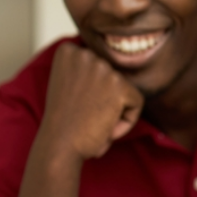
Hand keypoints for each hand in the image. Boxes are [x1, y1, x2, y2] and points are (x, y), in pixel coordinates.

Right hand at [40, 42, 143, 159]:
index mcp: (69, 51)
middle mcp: (85, 53)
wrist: (59, 145)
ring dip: (114, 112)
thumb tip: (111, 70)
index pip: (100, 69)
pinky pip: (136, 103)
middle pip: (113, 78)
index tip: (76, 105)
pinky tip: (105, 127)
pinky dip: (126, 122)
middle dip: (104, 102)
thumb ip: (86, 72)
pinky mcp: (119, 84)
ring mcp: (102, 67)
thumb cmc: (64, 123)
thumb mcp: (68, 86)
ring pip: (125, 91)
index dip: (93, 94)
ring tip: (93, 122)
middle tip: (84, 116)